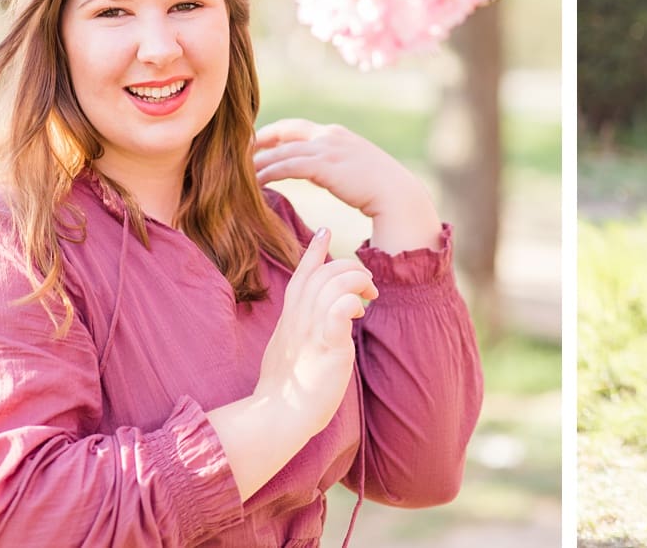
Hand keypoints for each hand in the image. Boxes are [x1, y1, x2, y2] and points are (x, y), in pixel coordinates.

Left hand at [253, 119, 441, 252]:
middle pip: (284, 133)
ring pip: (282, 152)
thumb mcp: (355, 167)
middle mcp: (330, 136)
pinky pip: (288, 167)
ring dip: (259, 163)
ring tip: (239, 174)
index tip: (254, 144)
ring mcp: (328, 149)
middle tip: (237, 154)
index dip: (272, 134)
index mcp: (336, 134)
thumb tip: (324, 172)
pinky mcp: (325, 166)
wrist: (397, 193)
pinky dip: (270, 174)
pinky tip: (257, 184)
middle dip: (259, 142)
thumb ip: (337, 163)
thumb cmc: (380, 188)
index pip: (295, 127)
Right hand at [255, 228, 377, 437]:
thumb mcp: (287, 351)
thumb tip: (317, 326)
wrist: (277, 416)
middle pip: (323, 273)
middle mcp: (299, 319)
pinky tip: (360, 312)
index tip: (324, 230)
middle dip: (349, 268)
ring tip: (369, 297)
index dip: (314, 251)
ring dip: (357, 282)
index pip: (302, 275)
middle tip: (367, 284)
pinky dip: (353, 302)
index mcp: (290, 319)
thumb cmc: (285, 392)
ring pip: (334, 283)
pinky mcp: (328, 346)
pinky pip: (340, 310)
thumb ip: (300, 332)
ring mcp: (312, 331)